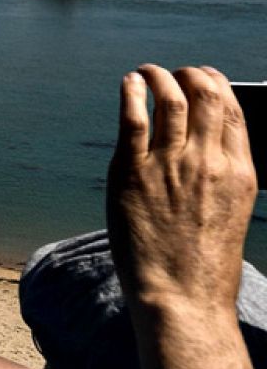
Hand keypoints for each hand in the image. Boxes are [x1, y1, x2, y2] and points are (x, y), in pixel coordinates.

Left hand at [108, 65, 255, 313]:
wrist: (181, 296)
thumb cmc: (204, 261)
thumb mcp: (231, 210)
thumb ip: (223, 174)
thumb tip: (208, 143)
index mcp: (240, 173)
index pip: (234, 111)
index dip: (218, 85)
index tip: (205, 77)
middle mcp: (208, 163)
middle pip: (205, 96)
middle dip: (190, 74)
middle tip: (175, 72)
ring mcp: (170, 165)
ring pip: (170, 99)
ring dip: (158, 76)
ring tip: (148, 72)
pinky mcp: (131, 172)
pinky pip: (133, 119)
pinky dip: (132, 92)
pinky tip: (128, 83)